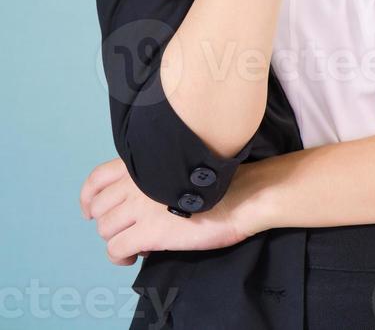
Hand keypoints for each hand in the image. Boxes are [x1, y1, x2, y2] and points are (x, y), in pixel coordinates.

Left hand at [79, 157, 252, 264]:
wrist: (240, 194)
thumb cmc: (218, 178)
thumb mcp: (179, 163)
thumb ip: (155, 172)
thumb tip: (142, 194)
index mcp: (143, 163)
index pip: (98, 178)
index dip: (89, 197)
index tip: (91, 209)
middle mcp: (135, 182)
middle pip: (99, 207)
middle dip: (108, 221)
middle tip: (126, 228)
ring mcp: (140, 207)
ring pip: (105, 229)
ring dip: (115, 239)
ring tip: (133, 244)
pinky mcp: (149, 231)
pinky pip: (116, 249)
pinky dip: (120, 256)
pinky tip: (135, 256)